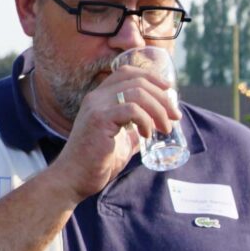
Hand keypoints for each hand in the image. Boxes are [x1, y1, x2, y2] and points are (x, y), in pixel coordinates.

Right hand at [54, 62, 180, 199]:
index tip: (169, 90)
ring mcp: (97, 107)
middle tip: (175, 116)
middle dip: (163, 97)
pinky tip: (147, 134)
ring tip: (165, 128)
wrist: (74, 178)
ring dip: (158, 110)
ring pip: (138, 93)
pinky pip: (132, 110)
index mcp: (100, 98)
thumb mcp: (120, 141)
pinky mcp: (99, 120)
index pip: (127, 72)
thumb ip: (133, 131)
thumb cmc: (96, 162)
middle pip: (137, 81)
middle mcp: (96, 97)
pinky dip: (146, 120)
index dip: (151, 77)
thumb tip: (153, 128)